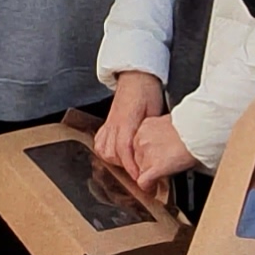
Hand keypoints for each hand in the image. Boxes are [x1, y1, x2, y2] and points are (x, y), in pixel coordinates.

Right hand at [93, 73, 168, 187]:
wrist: (136, 76)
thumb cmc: (146, 91)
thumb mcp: (154, 110)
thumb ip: (150, 131)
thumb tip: (154, 149)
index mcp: (126, 121)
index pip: (124, 149)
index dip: (131, 166)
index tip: (138, 177)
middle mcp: (114, 124)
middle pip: (111, 153)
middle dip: (124, 166)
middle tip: (139, 172)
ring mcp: (109, 123)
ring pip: (103, 149)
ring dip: (114, 160)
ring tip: (128, 164)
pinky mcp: (107, 122)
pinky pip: (99, 141)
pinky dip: (105, 150)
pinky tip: (114, 154)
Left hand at [109, 119, 199, 199]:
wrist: (198, 132)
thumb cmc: (192, 127)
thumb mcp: (171, 121)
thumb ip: (162, 130)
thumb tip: (165, 139)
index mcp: (146, 126)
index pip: (138, 144)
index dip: (145, 153)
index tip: (151, 158)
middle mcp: (141, 139)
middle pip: (137, 157)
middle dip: (147, 164)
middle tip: (160, 167)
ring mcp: (146, 154)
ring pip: (141, 170)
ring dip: (149, 175)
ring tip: (161, 176)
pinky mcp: (154, 167)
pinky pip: (144, 182)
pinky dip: (148, 187)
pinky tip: (153, 188)